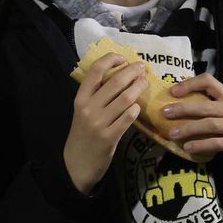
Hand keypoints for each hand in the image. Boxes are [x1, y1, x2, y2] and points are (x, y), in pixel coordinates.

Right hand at [63, 54, 145, 193]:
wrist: (76, 163)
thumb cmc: (83, 133)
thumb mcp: (82, 111)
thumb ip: (96, 95)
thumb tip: (120, 75)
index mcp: (80, 98)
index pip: (95, 70)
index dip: (111, 59)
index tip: (123, 58)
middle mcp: (88, 107)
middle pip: (115, 82)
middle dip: (132, 71)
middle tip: (142, 68)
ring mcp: (99, 122)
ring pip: (125, 98)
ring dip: (139, 88)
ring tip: (145, 83)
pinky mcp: (109, 136)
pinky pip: (128, 117)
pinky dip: (136, 109)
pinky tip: (138, 107)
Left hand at [163, 73, 222, 178]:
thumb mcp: (222, 115)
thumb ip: (205, 108)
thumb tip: (171, 105)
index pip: (209, 81)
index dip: (190, 84)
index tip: (172, 92)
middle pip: (207, 105)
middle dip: (184, 109)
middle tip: (164, 113)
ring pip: (211, 124)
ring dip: (189, 128)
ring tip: (172, 134)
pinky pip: (217, 143)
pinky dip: (200, 145)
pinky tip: (187, 147)